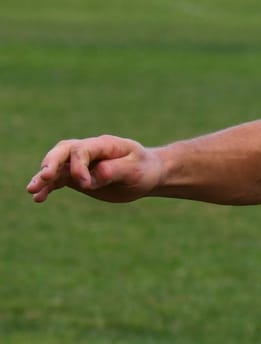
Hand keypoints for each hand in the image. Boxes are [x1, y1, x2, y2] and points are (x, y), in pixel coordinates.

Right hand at [26, 136, 162, 202]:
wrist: (146, 174)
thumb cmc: (143, 169)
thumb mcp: (136, 169)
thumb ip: (116, 170)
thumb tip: (95, 175)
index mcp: (103, 144)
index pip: (82, 150)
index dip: (79, 165)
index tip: (86, 184)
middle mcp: (87, 151)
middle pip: (62, 152)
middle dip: (51, 163)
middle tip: (45, 177)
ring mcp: (79, 163)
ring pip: (56, 167)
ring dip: (43, 178)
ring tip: (32, 191)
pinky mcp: (76, 177)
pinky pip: (58, 180)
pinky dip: (48, 188)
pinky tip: (38, 198)